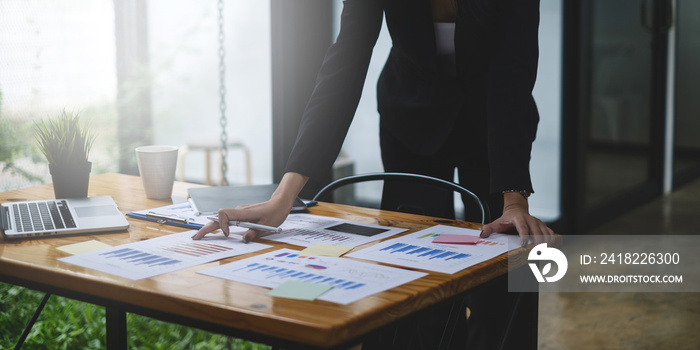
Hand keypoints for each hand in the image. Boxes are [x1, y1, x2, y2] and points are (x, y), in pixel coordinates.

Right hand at [191, 172, 308, 242]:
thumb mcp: (268, 225)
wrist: (279, 203)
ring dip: (211, 227)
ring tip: (201, 236)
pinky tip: (215, 232)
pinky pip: (226, 220)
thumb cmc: (275, 212)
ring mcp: (239, 212)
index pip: (224, 214)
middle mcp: (239, 211)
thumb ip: (255, 233)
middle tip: (196, 237)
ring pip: (221, 219)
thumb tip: (244, 240)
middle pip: (218, 218)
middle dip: (206, 227)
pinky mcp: (240, 215)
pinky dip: (219, 226)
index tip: (228, 234)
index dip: (222, 224)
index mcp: (244, 212)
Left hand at [480, 192, 554, 246]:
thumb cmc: (507, 218)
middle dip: (538, 243)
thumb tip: (483, 234)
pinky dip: (553, 241)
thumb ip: (489, 228)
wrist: (516, 209)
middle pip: (537, 231)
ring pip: (546, 233)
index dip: (524, 236)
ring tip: (545, 253)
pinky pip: (551, 233)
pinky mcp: (543, 226)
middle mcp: (530, 219)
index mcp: (519, 218)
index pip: (522, 227)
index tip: (524, 245)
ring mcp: (538, 223)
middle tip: (537, 253)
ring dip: (547, 243)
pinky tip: (551, 250)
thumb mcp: (497, 222)